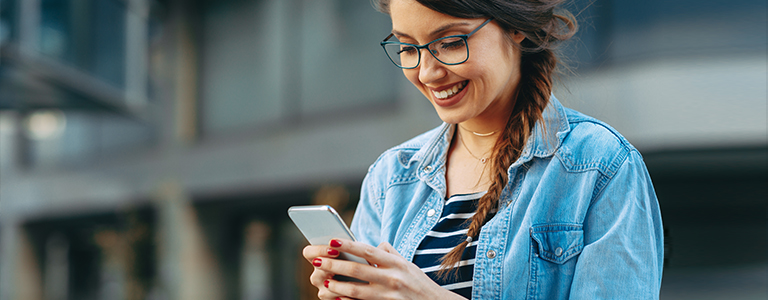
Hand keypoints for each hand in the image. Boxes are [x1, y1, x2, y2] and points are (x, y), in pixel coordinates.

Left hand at [309, 238, 465, 299]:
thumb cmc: (419, 284)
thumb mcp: (408, 265)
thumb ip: (390, 254)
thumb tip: (374, 245)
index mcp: (396, 263)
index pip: (367, 250)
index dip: (348, 245)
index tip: (331, 241)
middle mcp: (392, 278)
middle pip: (357, 270)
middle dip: (334, 265)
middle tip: (317, 260)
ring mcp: (389, 296)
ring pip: (356, 291)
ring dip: (336, 286)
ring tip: (322, 281)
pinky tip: (334, 299)